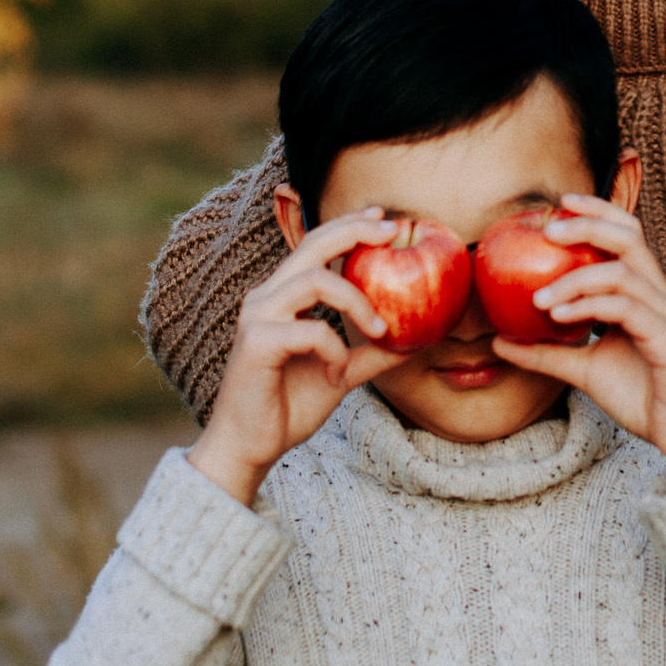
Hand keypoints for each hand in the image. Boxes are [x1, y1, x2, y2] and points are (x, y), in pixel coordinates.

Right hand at [186, 210, 409, 504]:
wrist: (250, 446)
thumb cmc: (288, 406)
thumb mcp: (341, 373)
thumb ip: (371, 353)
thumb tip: (414, 340)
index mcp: (283, 297)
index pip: (316, 244)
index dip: (350, 225)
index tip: (385, 218)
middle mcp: (267, 297)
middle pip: (312, 244)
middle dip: (355, 231)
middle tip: (392, 232)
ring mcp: (258, 317)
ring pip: (315, 281)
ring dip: (357, 301)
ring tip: (380, 328)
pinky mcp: (257, 343)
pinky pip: (311, 330)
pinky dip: (335, 349)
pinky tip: (337, 374)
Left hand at [490, 195, 665, 482]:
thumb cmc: (641, 396)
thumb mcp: (583, 369)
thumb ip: (547, 352)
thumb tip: (500, 340)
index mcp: (646, 293)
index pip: (627, 235)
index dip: (599, 211)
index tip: (562, 201)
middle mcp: (660, 296)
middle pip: (630, 238)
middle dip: (588, 226)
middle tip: (547, 231)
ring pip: (622, 274)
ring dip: (574, 279)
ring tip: (537, 298)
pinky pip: (627, 310)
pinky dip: (589, 306)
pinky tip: (560, 315)